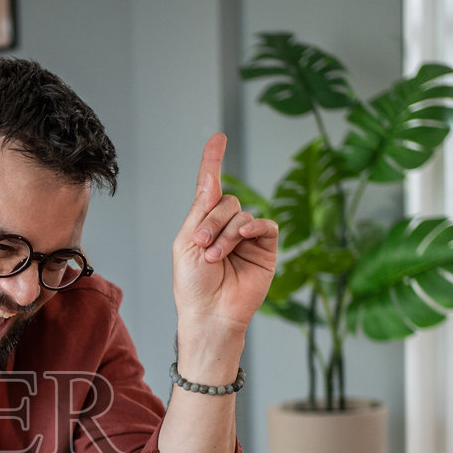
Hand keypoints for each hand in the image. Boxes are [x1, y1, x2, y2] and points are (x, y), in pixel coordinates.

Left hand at [174, 133, 278, 340]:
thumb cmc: (192, 284)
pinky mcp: (265, 248)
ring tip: (215, 257)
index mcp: (204, 222)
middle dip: (212, 220)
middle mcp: (227, 226)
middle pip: (226, 200)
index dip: (213, 161)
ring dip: (226, 233)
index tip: (218, 138)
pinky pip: (265, 225)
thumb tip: (211, 180)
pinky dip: (253, 228)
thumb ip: (201, 210)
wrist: (209, 313)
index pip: (211, 186)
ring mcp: (247, 237)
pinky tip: (242, 239)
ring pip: (242, 214)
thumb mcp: (187, 242)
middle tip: (203, 244)